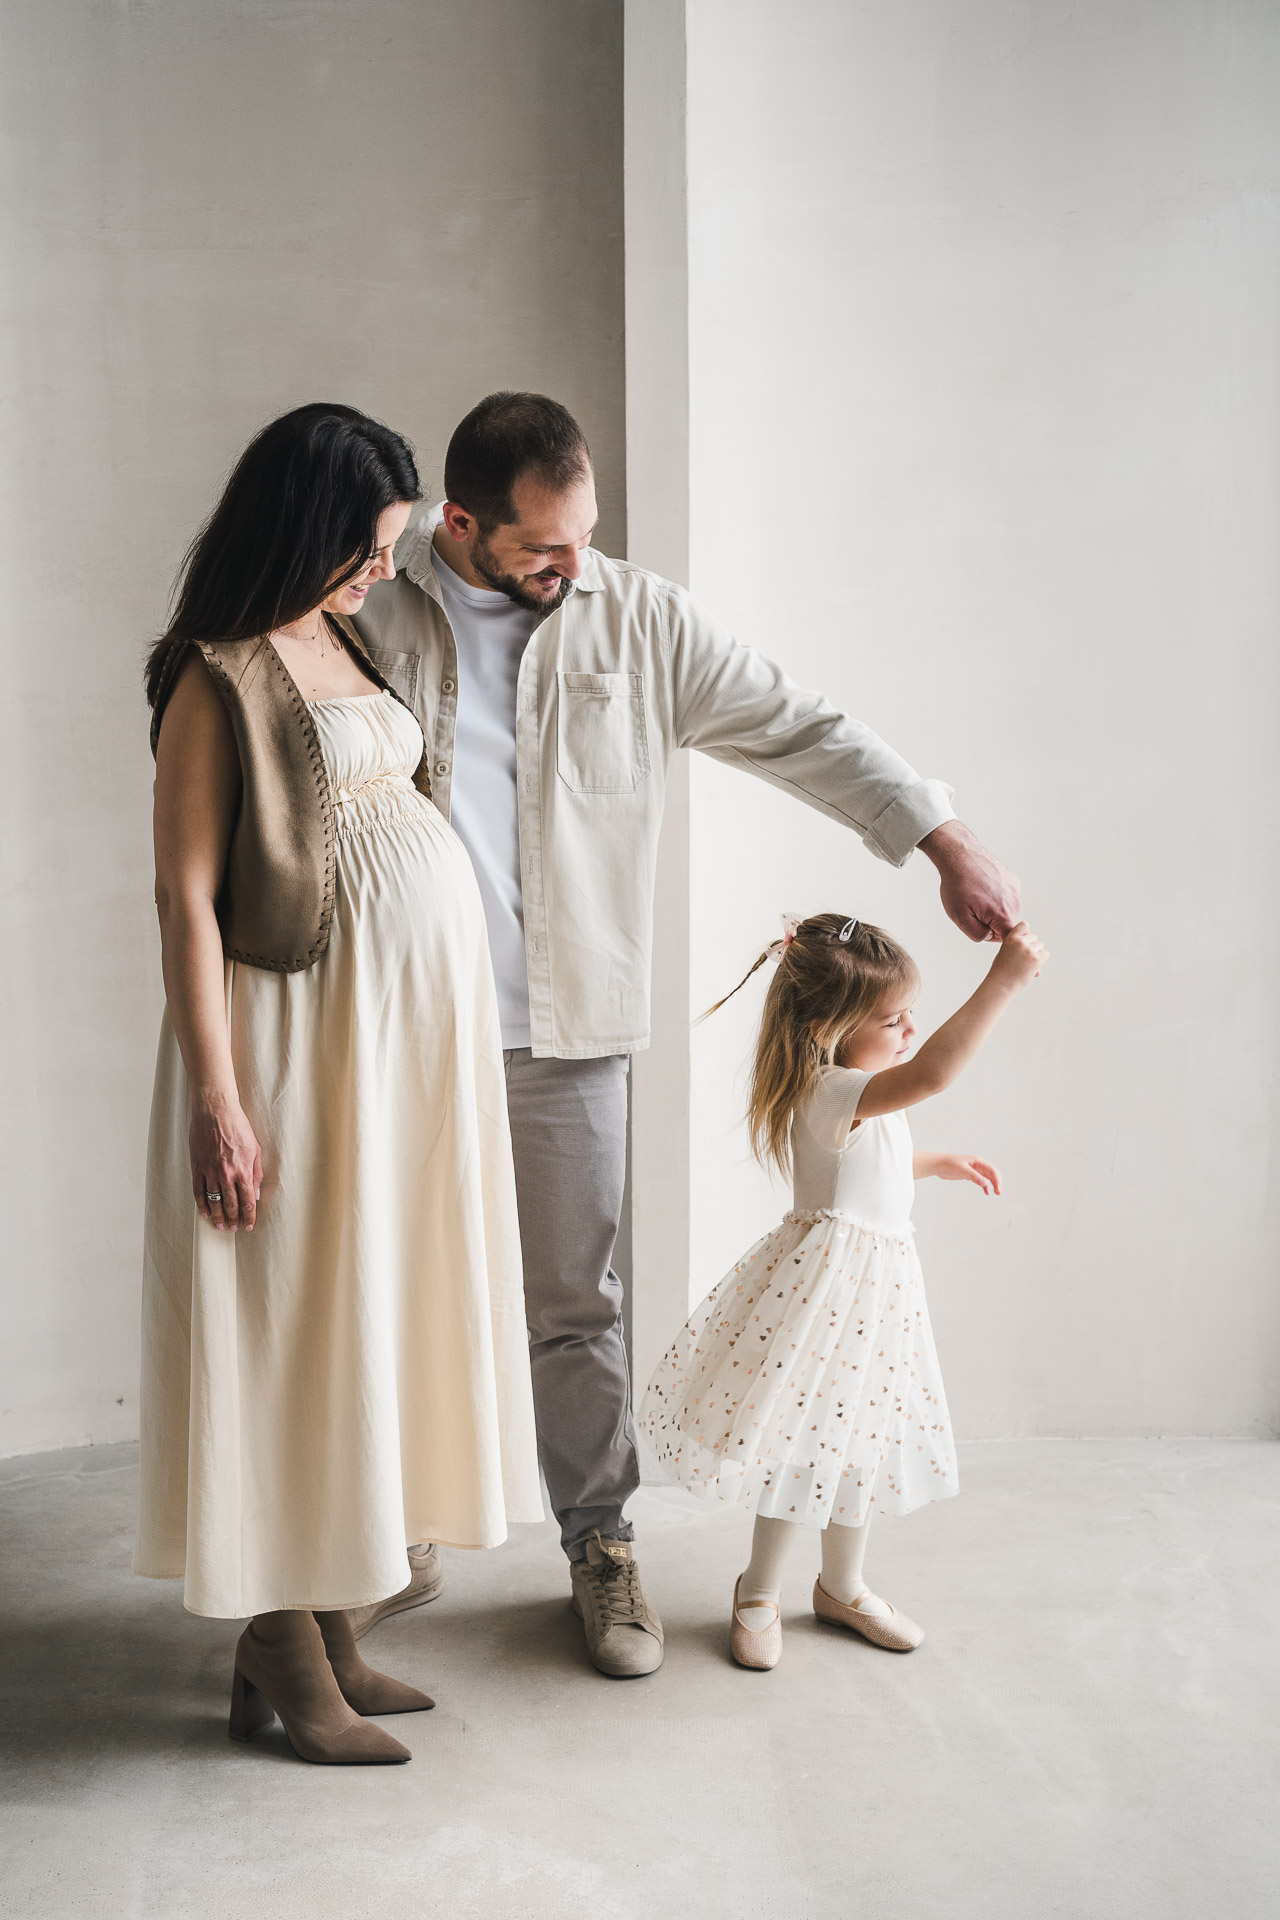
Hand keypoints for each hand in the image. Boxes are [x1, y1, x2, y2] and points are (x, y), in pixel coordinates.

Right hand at [189, 1095, 263, 1230]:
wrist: (215, 1111)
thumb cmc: (238, 1126)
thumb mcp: (255, 1148)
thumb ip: (256, 1173)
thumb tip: (256, 1193)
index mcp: (243, 1170)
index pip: (247, 1201)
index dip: (249, 1216)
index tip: (249, 1225)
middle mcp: (226, 1174)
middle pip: (231, 1204)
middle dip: (234, 1219)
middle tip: (234, 1229)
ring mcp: (210, 1171)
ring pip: (214, 1201)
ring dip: (218, 1216)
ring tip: (221, 1225)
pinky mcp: (197, 1167)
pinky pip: (198, 1191)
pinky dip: (201, 1204)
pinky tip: (205, 1213)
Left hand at [920, 820, 1021, 941]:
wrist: (961, 856)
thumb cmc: (957, 885)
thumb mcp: (959, 916)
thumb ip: (976, 933)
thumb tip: (989, 936)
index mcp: (1003, 914)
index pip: (1008, 938)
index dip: (997, 939)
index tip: (993, 937)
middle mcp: (1014, 902)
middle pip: (1005, 924)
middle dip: (989, 922)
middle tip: (972, 908)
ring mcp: (1015, 889)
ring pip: (1005, 911)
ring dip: (992, 909)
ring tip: (976, 895)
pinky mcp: (1013, 880)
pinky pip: (1006, 898)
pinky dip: (996, 897)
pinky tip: (983, 888)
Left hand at [934, 1154, 1001, 1195]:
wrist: (939, 1164)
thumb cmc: (949, 1164)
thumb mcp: (962, 1170)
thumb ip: (974, 1176)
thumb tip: (985, 1183)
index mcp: (978, 1161)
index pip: (992, 1170)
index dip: (997, 1180)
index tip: (998, 1189)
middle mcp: (978, 1165)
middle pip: (992, 1174)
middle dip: (997, 1182)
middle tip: (999, 1192)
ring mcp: (974, 1170)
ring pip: (987, 1178)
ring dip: (993, 1184)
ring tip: (996, 1193)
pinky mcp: (969, 1175)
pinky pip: (981, 1181)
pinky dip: (985, 1186)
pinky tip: (986, 1192)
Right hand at [988, 921, 1047, 992]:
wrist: (1001, 984)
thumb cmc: (1001, 969)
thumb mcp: (1005, 950)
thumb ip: (1016, 943)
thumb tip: (1033, 939)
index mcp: (1010, 938)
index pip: (1024, 925)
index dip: (1025, 933)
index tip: (1022, 942)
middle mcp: (1020, 942)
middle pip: (1034, 937)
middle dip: (1031, 945)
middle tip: (1023, 958)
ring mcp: (1029, 950)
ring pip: (1040, 946)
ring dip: (1036, 953)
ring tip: (1026, 963)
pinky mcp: (1036, 959)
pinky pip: (1046, 954)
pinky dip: (1042, 959)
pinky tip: (1033, 966)